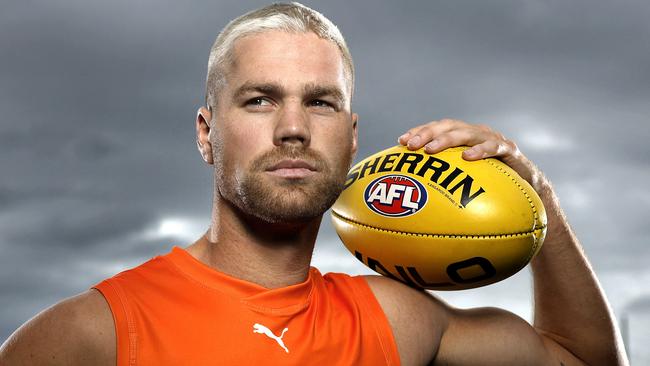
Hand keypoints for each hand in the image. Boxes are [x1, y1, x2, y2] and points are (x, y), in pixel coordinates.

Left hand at [397, 118, 541, 187]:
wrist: (528, 190)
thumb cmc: (491, 185)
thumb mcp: (464, 180)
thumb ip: (443, 179)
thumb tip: (412, 192)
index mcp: (463, 137)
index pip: (436, 128)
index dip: (419, 131)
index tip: (400, 141)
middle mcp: (476, 133)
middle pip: (448, 126)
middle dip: (427, 134)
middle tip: (411, 145)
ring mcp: (492, 139)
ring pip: (467, 133)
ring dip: (446, 140)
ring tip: (430, 150)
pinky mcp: (509, 150)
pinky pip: (494, 147)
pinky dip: (480, 151)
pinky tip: (467, 157)